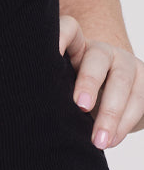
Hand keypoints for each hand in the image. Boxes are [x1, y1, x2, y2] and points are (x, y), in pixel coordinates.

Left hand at [60, 14, 143, 148]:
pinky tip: (111, 139)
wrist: (116, 98)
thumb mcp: (67, 82)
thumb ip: (56, 83)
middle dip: (89, 82)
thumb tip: (35, 103)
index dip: (61, 35)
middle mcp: (103, 51)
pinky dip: (124, 124)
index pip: (70, 29)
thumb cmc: (80, 90)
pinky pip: (139, 102)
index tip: (50, 51)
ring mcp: (126, 64)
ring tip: (98, 141)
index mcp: (78, 45)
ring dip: (110, 115)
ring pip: (122, 83)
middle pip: (97, 59)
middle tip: (80, 105)